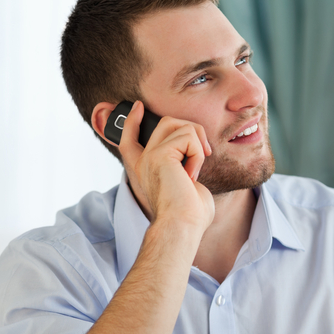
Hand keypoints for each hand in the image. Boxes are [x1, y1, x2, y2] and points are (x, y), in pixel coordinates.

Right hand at [117, 101, 214, 234]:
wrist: (181, 226)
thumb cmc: (188, 214)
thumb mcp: (185, 184)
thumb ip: (184, 166)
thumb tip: (197, 159)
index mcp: (145, 170)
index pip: (130, 139)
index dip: (133, 121)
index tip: (138, 107)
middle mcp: (143, 161)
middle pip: (165, 123)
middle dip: (191, 130)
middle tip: (203, 153)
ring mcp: (149, 156)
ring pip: (180, 125)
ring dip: (198, 146)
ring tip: (194, 171)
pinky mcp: (160, 154)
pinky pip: (189, 137)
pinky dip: (198, 155)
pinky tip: (192, 174)